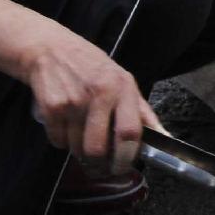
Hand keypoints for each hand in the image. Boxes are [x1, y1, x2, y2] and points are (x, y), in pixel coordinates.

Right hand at [22, 25, 160, 175]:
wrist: (50, 48)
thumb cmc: (90, 65)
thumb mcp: (123, 80)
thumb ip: (143, 112)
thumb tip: (164, 137)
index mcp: (122, 87)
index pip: (129, 132)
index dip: (127, 157)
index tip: (123, 165)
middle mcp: (99, 94)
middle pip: (98, 148)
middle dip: (99, 162)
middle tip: (99, 161)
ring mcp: (73, 102)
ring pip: (77, 148)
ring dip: (79, 149)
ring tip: (80, 132)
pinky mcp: (52, 107)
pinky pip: (58, 141)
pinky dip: (61, 140)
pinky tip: (65, 123)